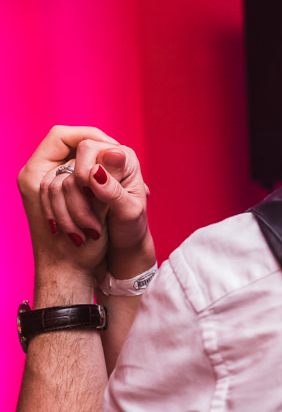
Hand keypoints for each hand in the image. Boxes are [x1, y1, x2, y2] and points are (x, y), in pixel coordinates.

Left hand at [19, 127, 119, 294]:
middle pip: (68, 146)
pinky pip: (75, 176)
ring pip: (73, 161)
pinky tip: (106, 192)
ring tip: (111, 183)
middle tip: (118, 161)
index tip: (114, 148)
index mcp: (34, 175)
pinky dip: (91, 182)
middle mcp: (33, 176)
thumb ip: (104, 179)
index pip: (61, 135)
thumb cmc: (76, 251)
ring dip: (94, 170)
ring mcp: (42, 186)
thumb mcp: (94, 210)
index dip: (90, 136)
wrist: (67, 276)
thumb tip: (118, 151)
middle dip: (95, 154)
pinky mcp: (54, 196)